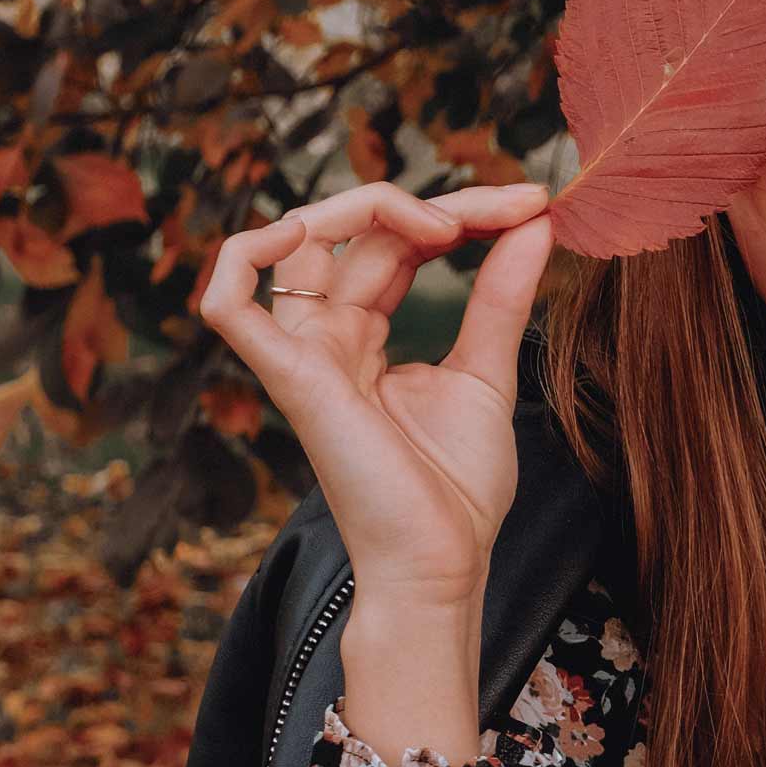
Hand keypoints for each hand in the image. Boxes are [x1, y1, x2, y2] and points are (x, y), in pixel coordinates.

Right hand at [198, 180, 554, 608]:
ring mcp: (303, 355)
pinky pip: (229, 305)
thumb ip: (501, 296)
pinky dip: (248, 254)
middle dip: (445, 204)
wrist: (444, 562)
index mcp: (365, 334)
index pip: (397, 242)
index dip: (462, 212)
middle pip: (363, 232)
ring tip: (450, 223)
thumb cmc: (457, 487)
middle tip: (521, 205)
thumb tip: (534, 225)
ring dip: (375, 207)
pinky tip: (314, 229)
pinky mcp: (290, 379)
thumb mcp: (487, 371)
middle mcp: (326, 336)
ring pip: (302, 241)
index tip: (535, 204)